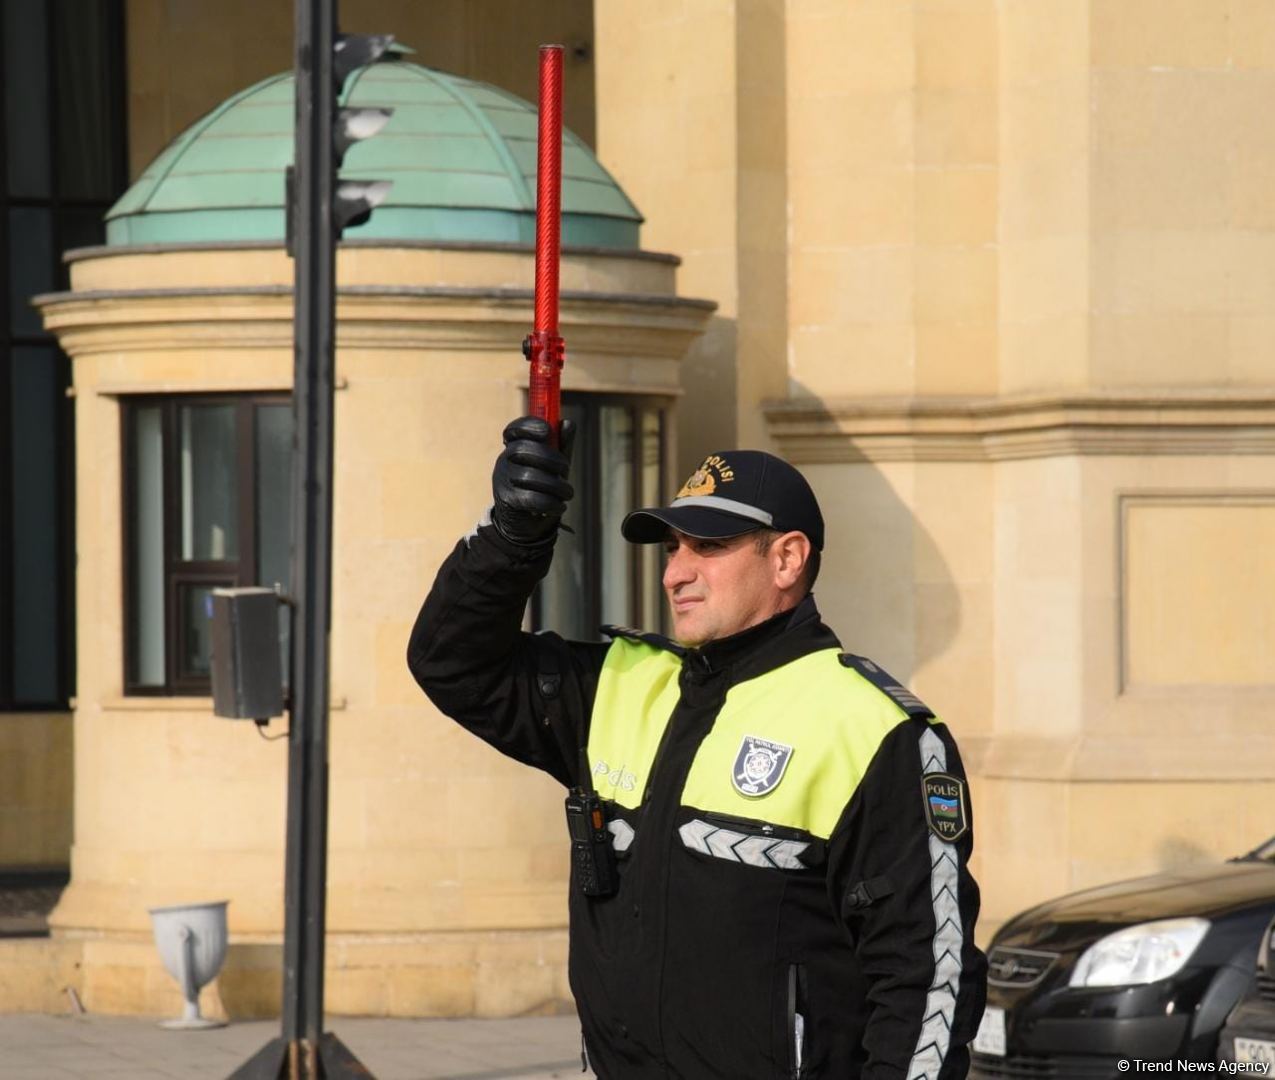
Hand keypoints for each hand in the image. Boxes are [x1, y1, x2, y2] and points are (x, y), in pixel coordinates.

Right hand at [491, 416, 575, 544]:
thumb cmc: (543, 487)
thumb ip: (561, 445)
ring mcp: (502, 480)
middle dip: (551, 458)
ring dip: (556, 486)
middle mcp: (504, 461)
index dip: (529, 426)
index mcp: (514, 447)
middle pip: (523, 449)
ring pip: (530, 476)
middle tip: (566, 469)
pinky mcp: (507, 501)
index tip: (547, 431)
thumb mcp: (554, 465)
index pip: (514, 429)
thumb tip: (568, 423)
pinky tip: (559, 506)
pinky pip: (531, 498)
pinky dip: (551, 503)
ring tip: (567, 493)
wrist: (527, 524)